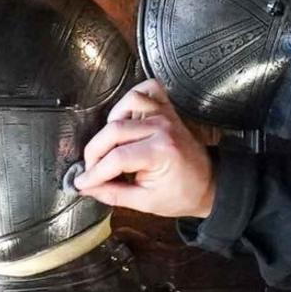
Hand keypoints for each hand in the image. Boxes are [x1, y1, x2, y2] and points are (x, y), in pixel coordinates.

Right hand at [74, 79, 214, 220]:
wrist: (208, 183)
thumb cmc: (181, 194)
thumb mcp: (144, 202)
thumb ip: (112, 193)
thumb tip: (86, 187)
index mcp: (160, 152)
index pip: (115, 158)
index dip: (94, 172)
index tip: (83, 182)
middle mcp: (161, 128)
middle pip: (113, 130)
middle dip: (94, 152)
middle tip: (91, 168)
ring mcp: (164, 115)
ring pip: (125, 105)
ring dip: (109, 125)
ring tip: (109, 146)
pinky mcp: (166, 109)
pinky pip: (146, 89)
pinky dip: (131, 99)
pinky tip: (125, 117)